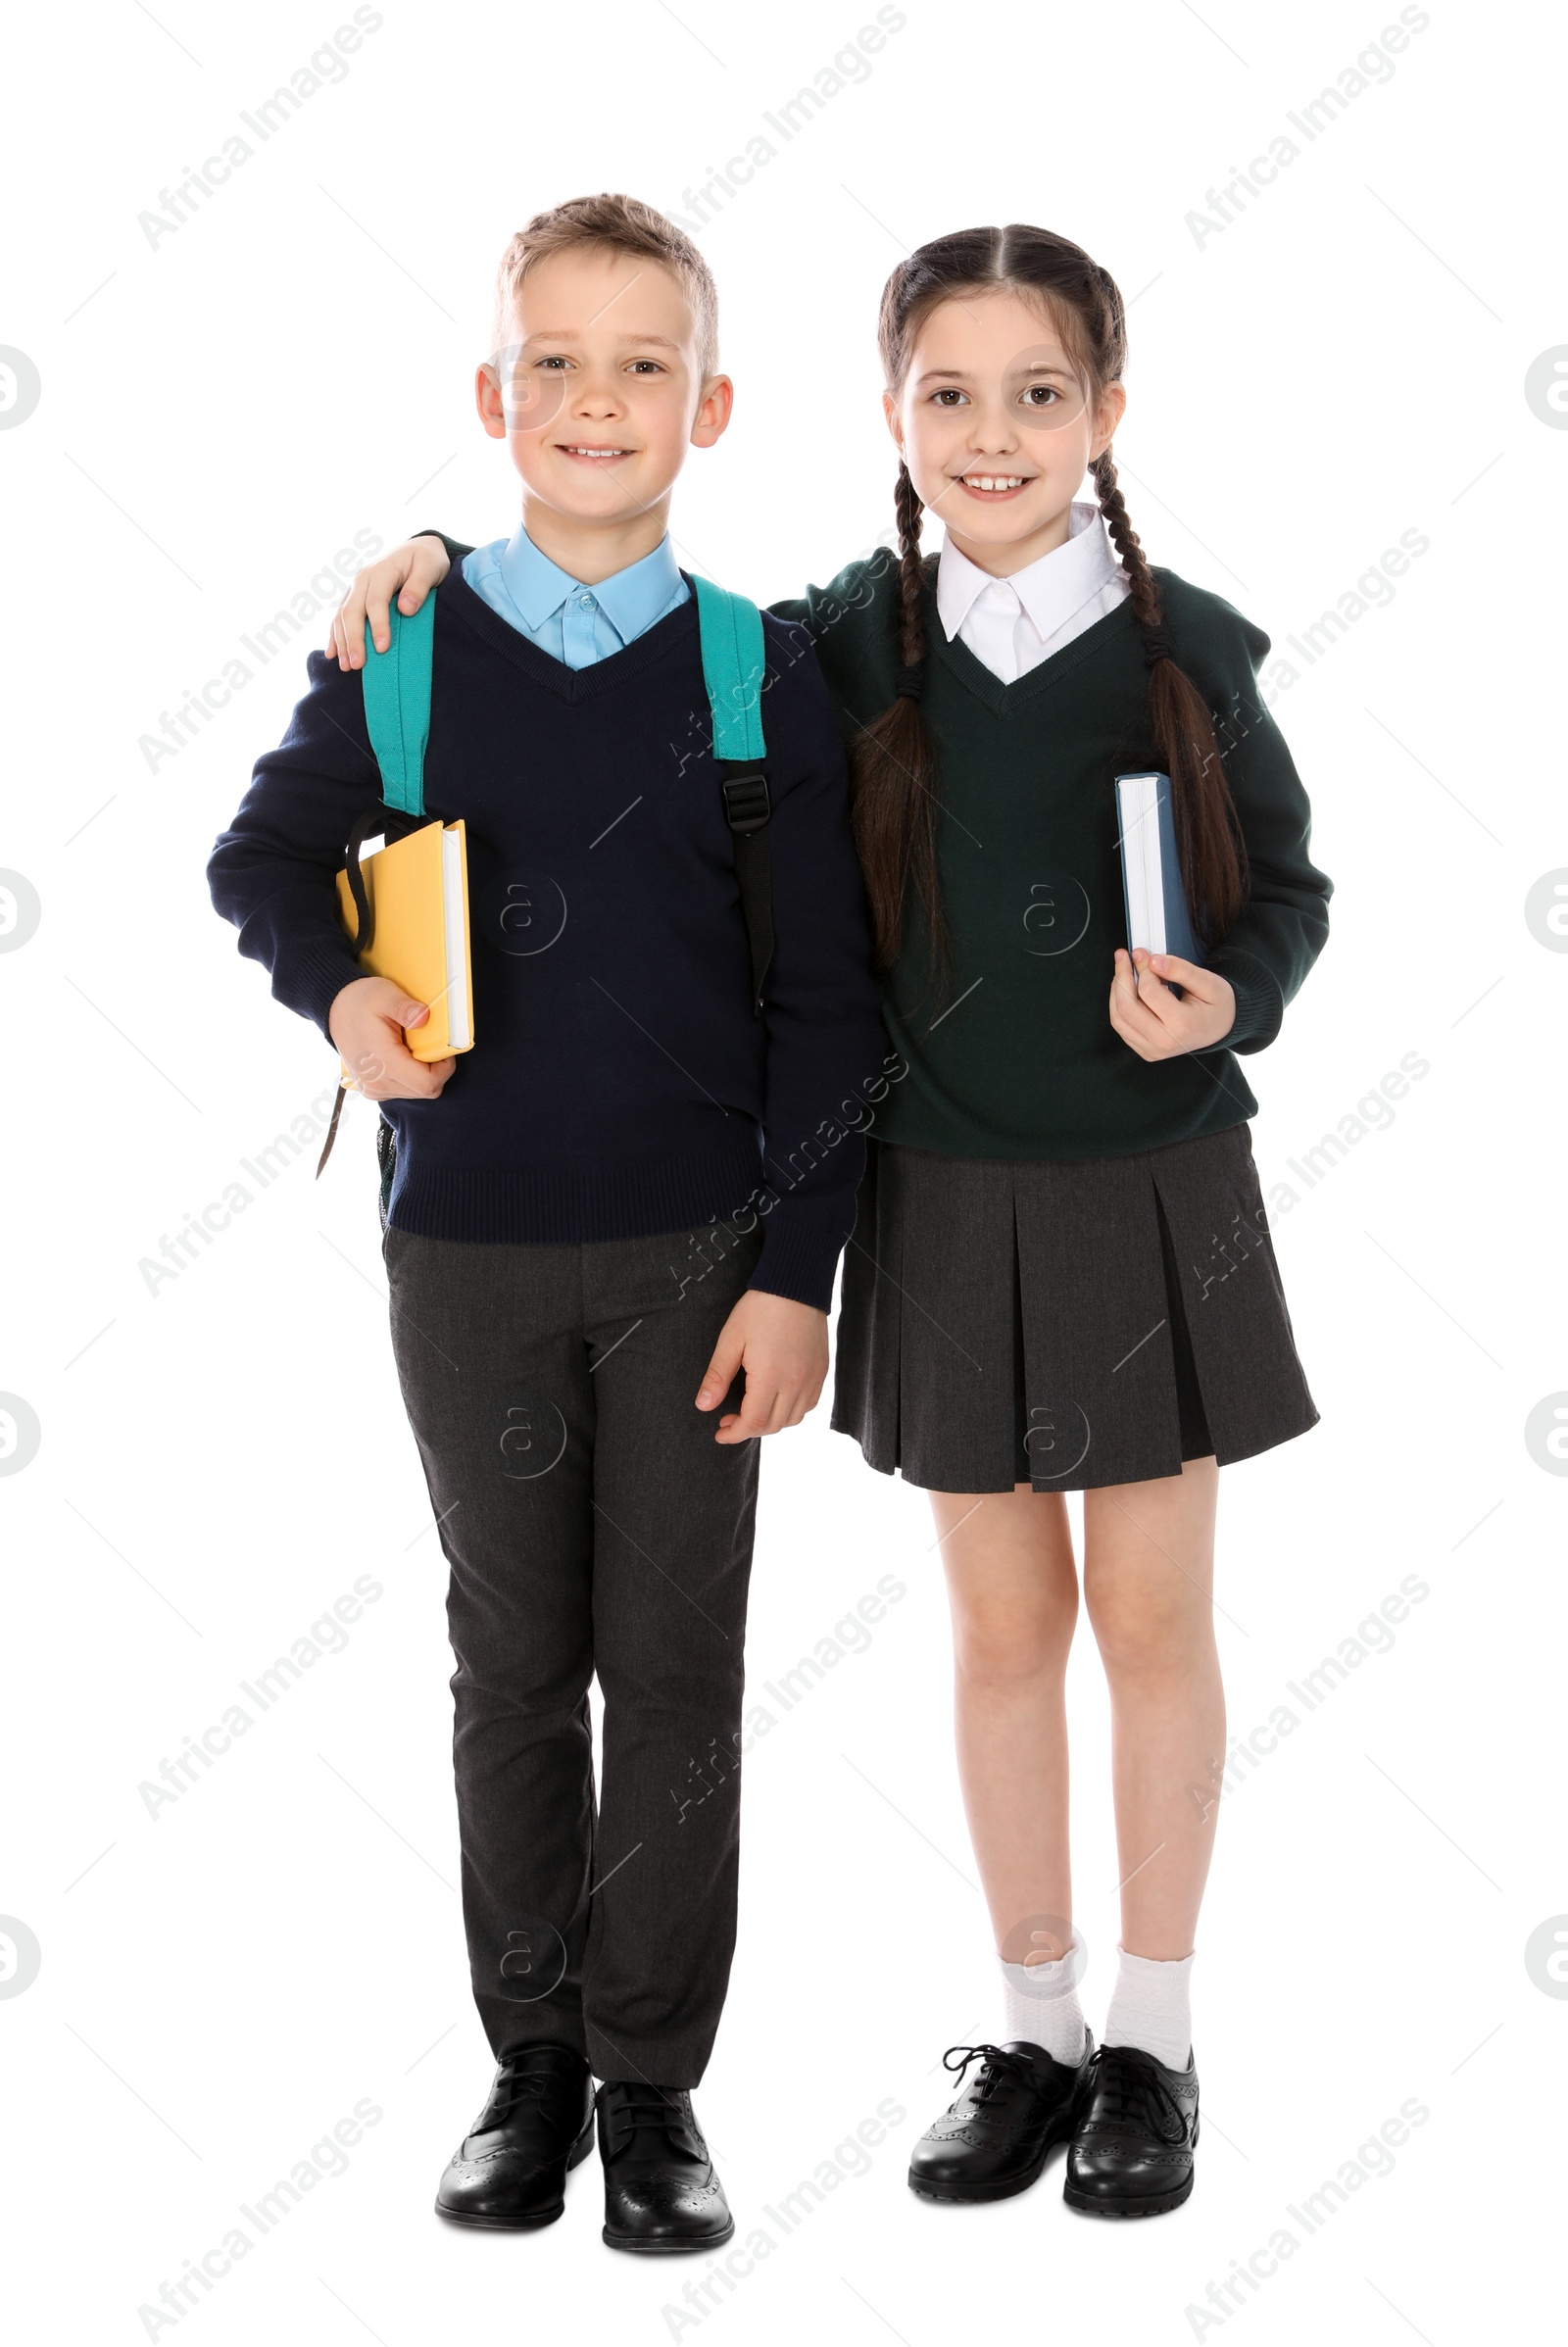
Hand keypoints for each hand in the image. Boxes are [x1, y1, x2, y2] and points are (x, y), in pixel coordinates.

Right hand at [328, 537, 451, 670]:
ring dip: (342, 642)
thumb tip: (405, 609)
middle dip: (353, 640)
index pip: (375, 601)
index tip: (382, 648)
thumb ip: (419, 587)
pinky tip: (333, 654)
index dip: (377, 625)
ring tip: (347, 666)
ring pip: (341, 615)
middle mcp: (362, 578)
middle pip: (352, 611)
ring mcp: (355, 587)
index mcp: (381, 571)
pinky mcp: (354, 596)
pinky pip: (339, 616)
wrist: (418, 549)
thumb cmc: (427, 560)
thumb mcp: (431, 567)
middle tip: (358, 665)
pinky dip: (335, 635)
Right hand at [328, 976, 455, 1098]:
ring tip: (410, 1048)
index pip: (428, 1083)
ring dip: (422, 1073)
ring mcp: (374, 1089)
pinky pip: (403, 1090)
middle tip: (427, 1045)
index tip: (443, 1050)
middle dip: (435, 1070)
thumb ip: (405, 1007)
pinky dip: (410, 1076)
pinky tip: (401, 1057)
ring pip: (416, 1092)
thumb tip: (423, 1017)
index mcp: (383, 1062)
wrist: (335, 1009)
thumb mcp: (384, 995)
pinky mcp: (373, 1090)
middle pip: (425, 1090)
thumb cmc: (360, 1001)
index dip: (444, 1068)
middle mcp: (377, 1083)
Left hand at [694, 1289, 828, 1442]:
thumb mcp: (730, 1340)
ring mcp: (812, 1378)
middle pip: (772, 1425)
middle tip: (729, 1419)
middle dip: (748, 1430)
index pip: (753, 1423)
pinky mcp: (821, 1371)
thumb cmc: (760, 1308)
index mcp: (771, 1378)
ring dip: (770, 1422)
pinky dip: (791, 1411)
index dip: (734, 1434)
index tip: (719, 1433)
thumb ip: (717, 1376)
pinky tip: (776, 1399)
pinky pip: (808, 1405)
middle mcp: (796, 1383)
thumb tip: (704, 1406)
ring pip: (792, 1419)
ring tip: (752, 1411)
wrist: (796, 1285)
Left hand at [1109, 948, 1235, 1060]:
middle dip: (1122, 976)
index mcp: (1182, 1025)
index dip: (1144, 969)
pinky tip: (1126, 989)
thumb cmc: (1216, 1006)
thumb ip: (1181, 970)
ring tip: (1122, 971)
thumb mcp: (1208, 982)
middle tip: (1123, 956)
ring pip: (1118, 1018)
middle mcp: (1164, 1042)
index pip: (1149, 992)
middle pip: (1127, 1007)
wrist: (1221, 1028)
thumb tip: (1153, 961)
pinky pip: (1121, 1027)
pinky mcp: (1145, 1050)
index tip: (1144, 954)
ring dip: (1116, 991)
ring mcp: (1152, 1050)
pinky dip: (1118, 1005)